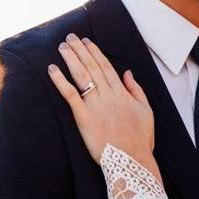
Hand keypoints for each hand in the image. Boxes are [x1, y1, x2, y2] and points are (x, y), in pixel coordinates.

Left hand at [48, 34, 156, 172]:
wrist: (132, 160)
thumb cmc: (140, 139)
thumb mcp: (146, 111)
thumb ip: (136, 90)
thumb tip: (128, 73)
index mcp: (122, 93)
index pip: (106, 66)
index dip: (95, 52)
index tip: (86, 41)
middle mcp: (108, 95)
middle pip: (91, 67)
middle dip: (80, 50)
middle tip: (69, 37)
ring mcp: (95, 106)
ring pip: (81, 76)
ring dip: (70, 59)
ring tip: (61, 47)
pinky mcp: (83, 118)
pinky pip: (70, 95)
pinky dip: (60, 81)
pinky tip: (52, 70)